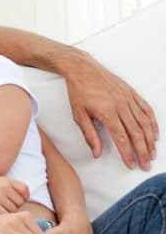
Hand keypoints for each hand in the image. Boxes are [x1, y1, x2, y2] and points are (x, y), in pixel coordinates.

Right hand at [0, 177, 29, 213]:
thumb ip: (9, 187)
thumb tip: (25, 197)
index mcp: (5, 180)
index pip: (24, 189)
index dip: (24, 197)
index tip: (19, 201)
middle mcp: (3, 186)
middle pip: (20, 202)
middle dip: (14, 206)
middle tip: (3, 207)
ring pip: (13, 210)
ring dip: (7, 212)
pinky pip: (5, 215)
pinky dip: (2, 217)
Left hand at [63, 50, 158, 169]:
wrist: (83, 69)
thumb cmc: (79, 92)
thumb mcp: (79, 115)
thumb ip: (89, 135)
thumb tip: (97, 153)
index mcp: (107, 112)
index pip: (121, 138)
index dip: (128, 154)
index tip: (131, 165)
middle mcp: (121, 106)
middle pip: (136, 133)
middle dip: (142, 151)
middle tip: (146, 165)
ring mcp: (128, 98)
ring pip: (144, 123)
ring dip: (150, 140)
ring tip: (152, 153)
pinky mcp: (132, 93)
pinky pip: (146, 109)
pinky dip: (153, 123)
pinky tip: (155, 134)